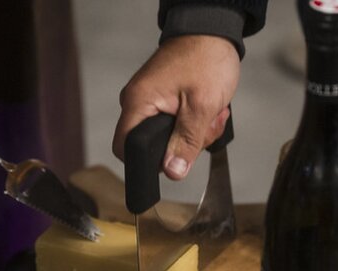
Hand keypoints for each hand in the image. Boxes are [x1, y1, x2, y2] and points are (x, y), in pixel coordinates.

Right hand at [113, 35, 239, 179]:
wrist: (213, 31)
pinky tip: (208, 112)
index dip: (148, 162)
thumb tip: (173, 172)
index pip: (124, 148)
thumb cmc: (205, 58)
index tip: (174, 159)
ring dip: (195, 133)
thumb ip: (186, 142)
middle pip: (152, 146)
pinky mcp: (162, 98)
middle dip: (184, 145)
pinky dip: (194, 122)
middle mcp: (137, 102)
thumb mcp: (201, 107)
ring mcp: (150, 100)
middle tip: (205, 129)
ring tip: (211, 115)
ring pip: (168, 137)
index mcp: (138, 102)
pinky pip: (174, 123)